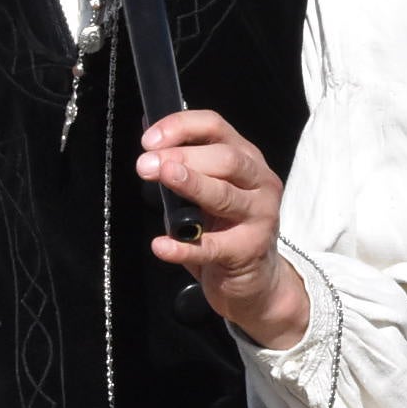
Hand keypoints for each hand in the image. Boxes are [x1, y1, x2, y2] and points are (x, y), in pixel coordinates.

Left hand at [137, 108, 306, 347]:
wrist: (257, 280)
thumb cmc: (227, 228)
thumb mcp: (211, 189)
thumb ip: (186, 164)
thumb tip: (148, 134)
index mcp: (247, 159)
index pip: (216, 127)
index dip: (181, 127)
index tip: (148, 140)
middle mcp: (260, 182)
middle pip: (225, 158)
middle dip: (182, 156)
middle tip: (146, 165)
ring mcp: (259, 217)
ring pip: (225, 195)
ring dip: (191, 183)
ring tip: (163, 177)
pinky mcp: (248, 251)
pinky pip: (211, 247)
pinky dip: (182, 246)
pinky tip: (161, 245)